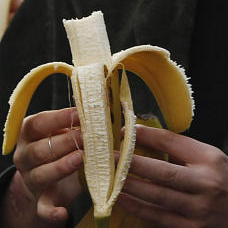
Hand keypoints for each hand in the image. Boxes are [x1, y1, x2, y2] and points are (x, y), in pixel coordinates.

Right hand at [7, 107, 83, 225]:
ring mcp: (31, 179)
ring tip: (80, 159)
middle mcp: (26, 156)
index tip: (80, 113)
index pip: (39, 123)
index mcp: (30, 134)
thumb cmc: (64, 143)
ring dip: (61, 167)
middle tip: (85, 136)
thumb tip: (108, 106)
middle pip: (39, 150)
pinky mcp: (41, 199)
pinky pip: (43, 207)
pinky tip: (63, 213)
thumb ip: (81, 121)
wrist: (49, 176)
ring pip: (41, 175)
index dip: (58, 118)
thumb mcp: (67, 130)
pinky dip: (52, 211)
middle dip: (64, 142)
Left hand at [116, 127, 227, 227]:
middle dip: (130, 162)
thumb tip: (154, 147)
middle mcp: (206, 182)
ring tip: (107, 177)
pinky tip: (122, 200)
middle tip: (107, 155)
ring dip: (127, 186)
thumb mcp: (220, 162)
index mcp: (213, 159)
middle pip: (160, 170)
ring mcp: (198, 209)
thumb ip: (191, 156)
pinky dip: (137, 207)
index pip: (174, 143)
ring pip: (155, 195)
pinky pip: (158, 216)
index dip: (147, 136)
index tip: (126, 132)